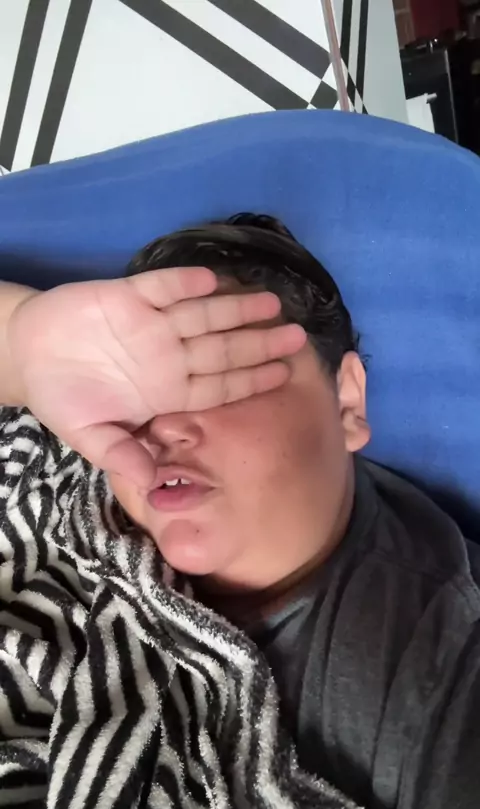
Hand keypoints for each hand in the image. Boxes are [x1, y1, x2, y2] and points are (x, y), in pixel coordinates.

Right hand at [7, 269, 305, 484]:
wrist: (29, 354)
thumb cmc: (64, 397)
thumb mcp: (90, 436)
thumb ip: (121, 455)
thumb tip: (151, 483)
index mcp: (165, 391)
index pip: (217, 386)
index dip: (250, 380)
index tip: (283, 375)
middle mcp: (168, 356)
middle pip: (222, 349)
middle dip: (259, 343)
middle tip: (297, 336)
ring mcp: (151, 324)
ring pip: (202, 315)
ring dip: (235, 308)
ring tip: (270, 302)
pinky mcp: (128, 295)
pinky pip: (161, 287)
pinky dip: (183, 283)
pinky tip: (211, 280)